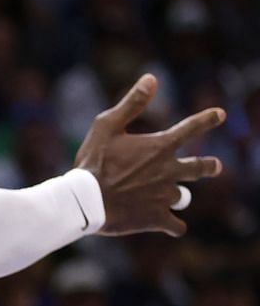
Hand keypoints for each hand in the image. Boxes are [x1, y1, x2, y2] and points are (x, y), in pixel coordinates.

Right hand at [75, 74, 223, 236]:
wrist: (86, 201)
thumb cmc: (93, 161)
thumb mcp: (106, 126)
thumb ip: (132, 103)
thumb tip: (152, 78)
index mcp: (159, 147)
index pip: (190, 129)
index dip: (207, 120)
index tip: (220, 114)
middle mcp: (169, 171)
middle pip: (199, 168)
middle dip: (208, 166)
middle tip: (215, 166)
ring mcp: (165, 196)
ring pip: (183, 197)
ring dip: (178, 195)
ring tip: (174, 197)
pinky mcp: (157, 218)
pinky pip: (175, 225)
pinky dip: (173, 226)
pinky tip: (171, 227)